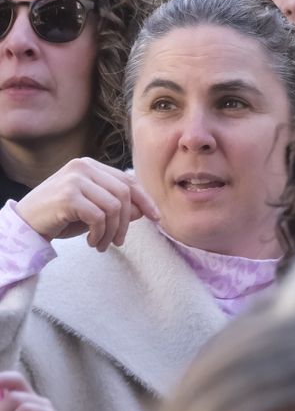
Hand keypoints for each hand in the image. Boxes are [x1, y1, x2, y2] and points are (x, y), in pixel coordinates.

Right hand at [16, 158, 160, 250]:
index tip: (155, 218)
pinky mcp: (68, 196)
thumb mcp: (93, 210)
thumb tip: (144, 209)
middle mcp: (83, 166)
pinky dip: (100, 233)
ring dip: (112, 232)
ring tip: (103, 244)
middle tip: (119, 241)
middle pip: (124, 194)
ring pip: (114, 207)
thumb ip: (117, 206)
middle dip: (127, 222)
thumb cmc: (59, 217)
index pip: (127, 181)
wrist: (23, 225)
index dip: (144, 200)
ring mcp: (75, 179)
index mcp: (91, 165)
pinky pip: (99, 217)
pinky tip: (92, 242)